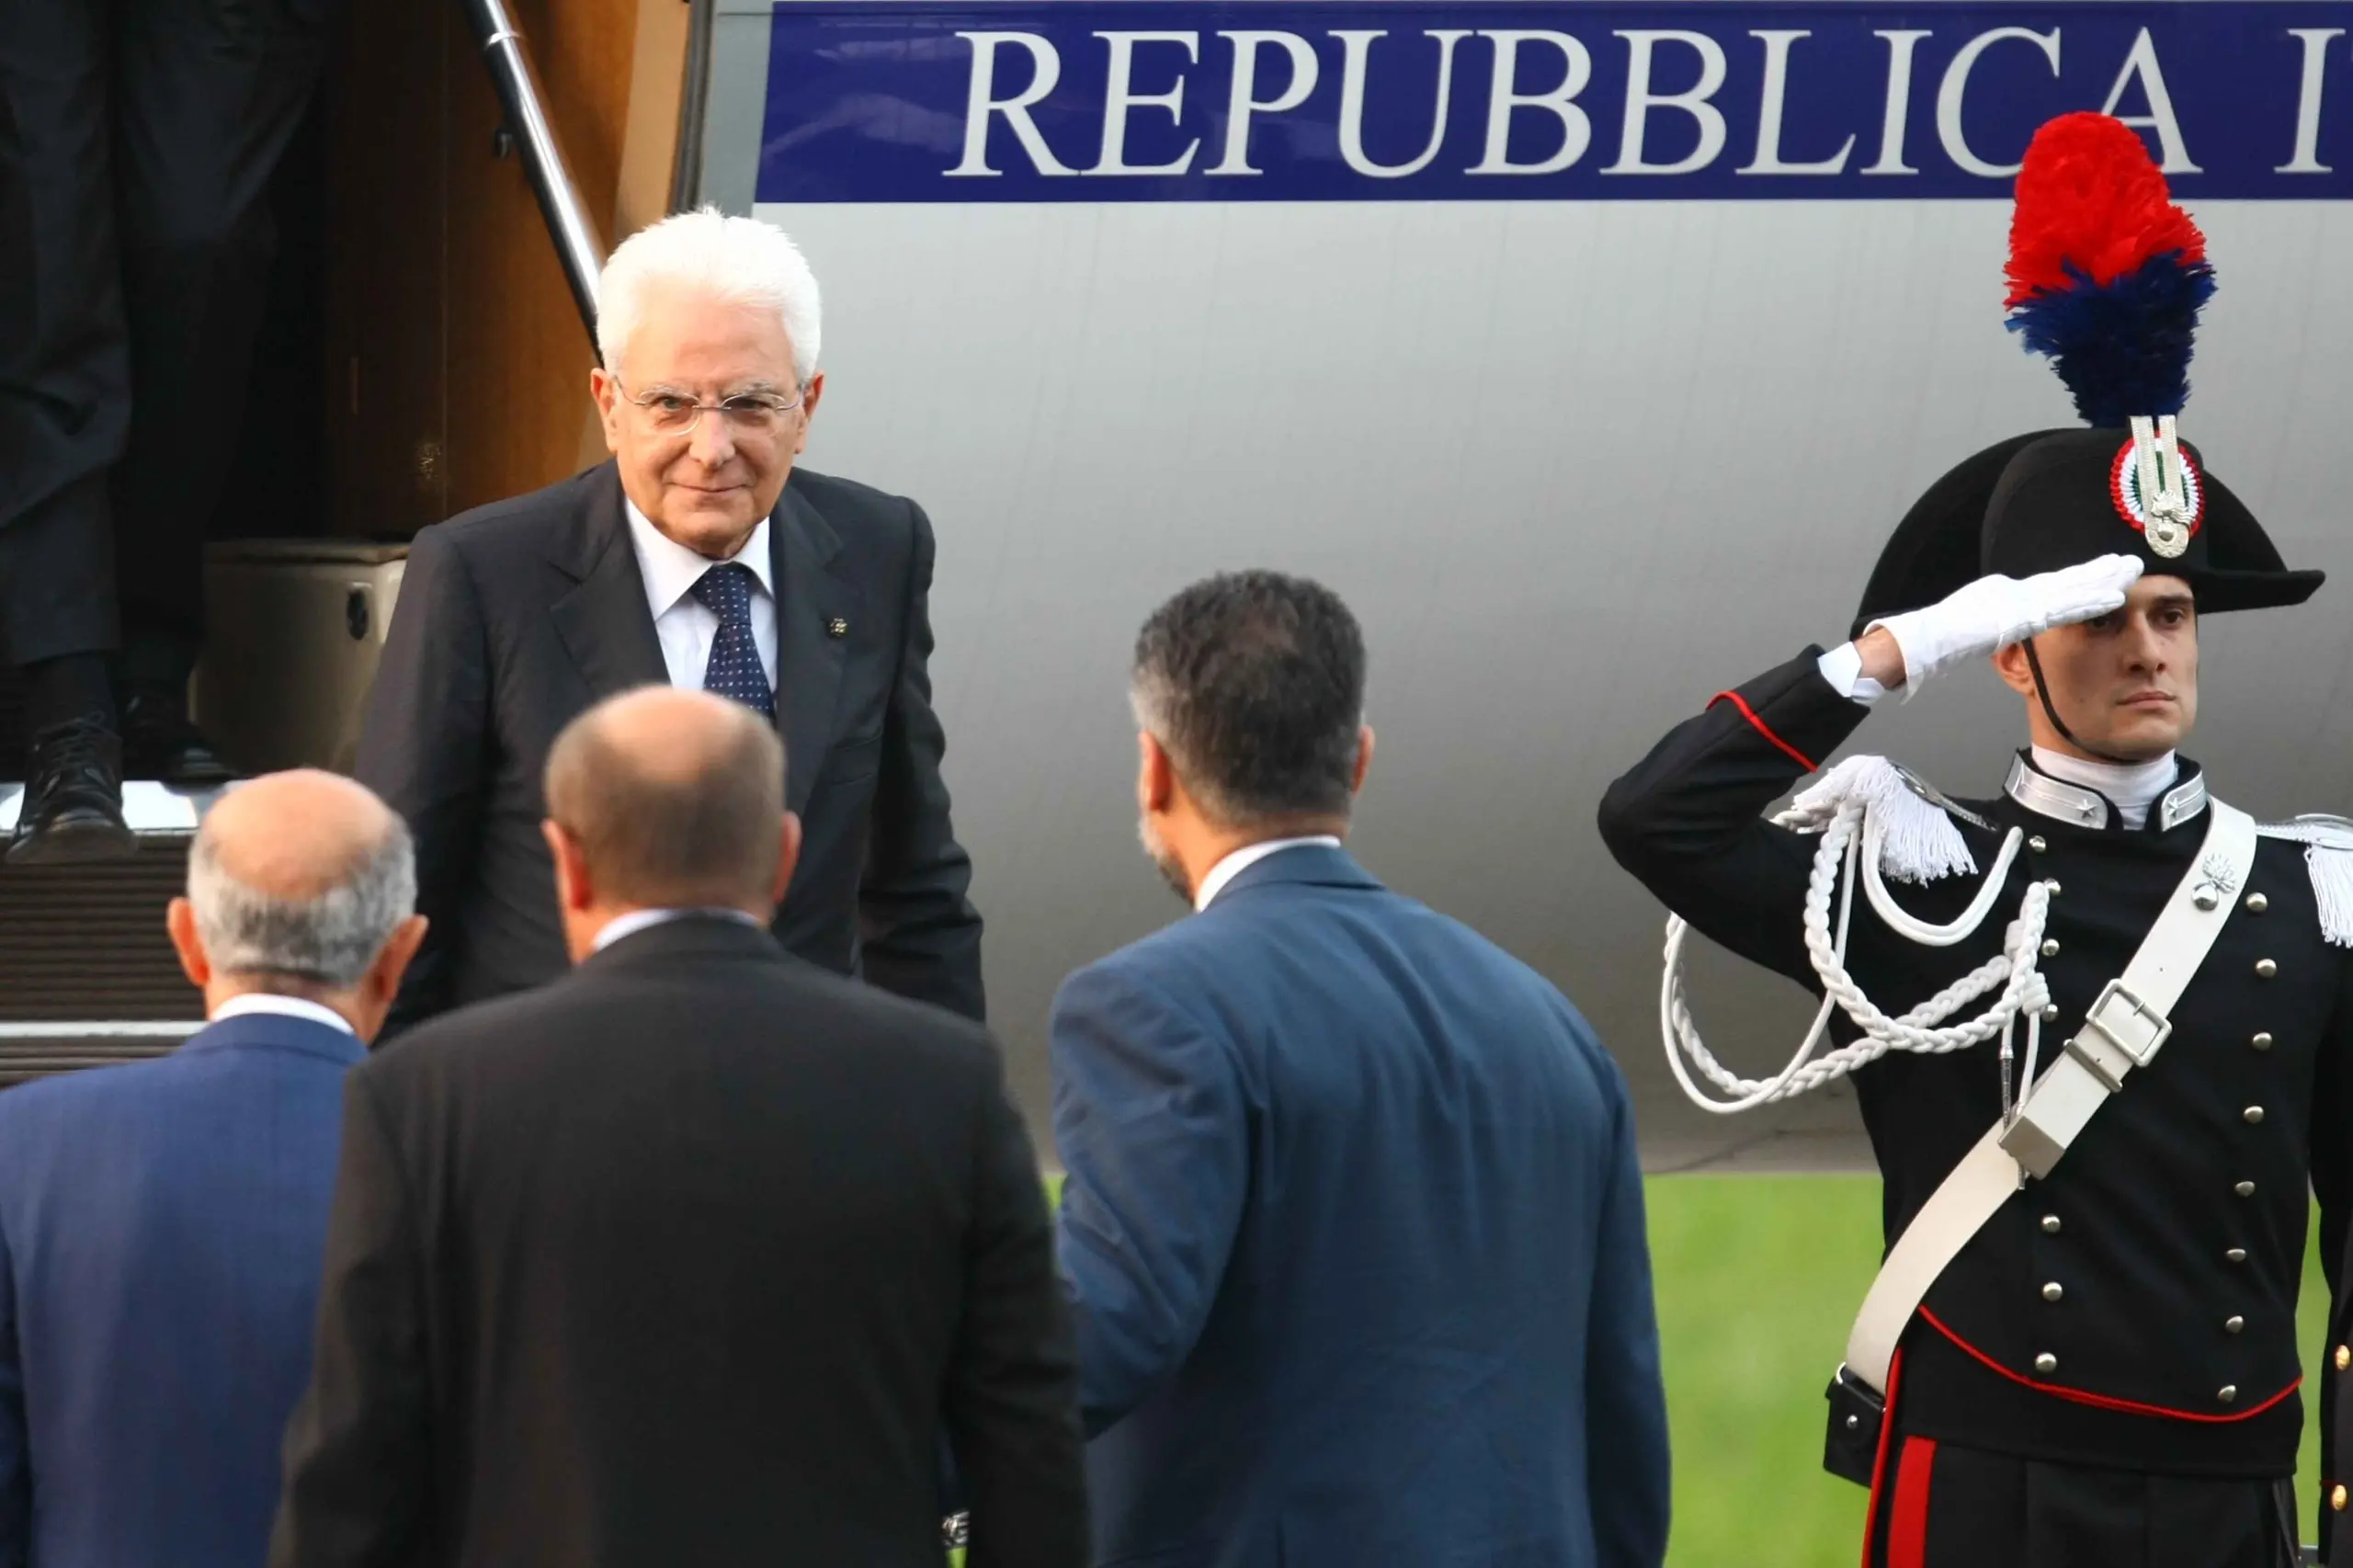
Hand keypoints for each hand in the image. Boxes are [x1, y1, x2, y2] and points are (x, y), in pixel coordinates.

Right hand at [1866, 555, 2142, 690]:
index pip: (2058, 584)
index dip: (2085, 575)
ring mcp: (2026, 602)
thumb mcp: (1979, 621)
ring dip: (2105, 580)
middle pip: (2071, 580)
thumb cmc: (1945, 633)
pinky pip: (2066, 609)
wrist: (1930, 637)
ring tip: (2132, 572)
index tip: (2108, 566)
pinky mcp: (2025, 615)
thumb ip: (2002, 620)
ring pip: (2074, 589)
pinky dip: (2090, 602)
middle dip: (2102, 570)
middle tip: (2132, 560)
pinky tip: (2113, 598)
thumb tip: (2009, 624)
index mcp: (2015, 595)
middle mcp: (2024, 592)